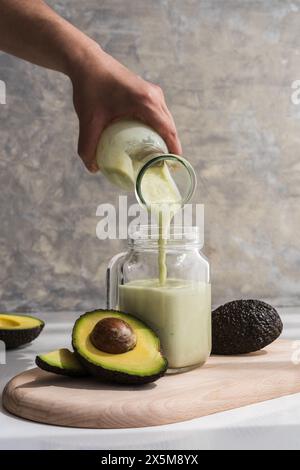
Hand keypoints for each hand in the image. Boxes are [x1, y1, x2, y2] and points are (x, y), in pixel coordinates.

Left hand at [70, 45, 181, 172]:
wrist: (87, 62)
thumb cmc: (89, 88)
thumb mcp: (88, 120)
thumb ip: (88, 145)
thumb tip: (93, 168)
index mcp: (146, 102)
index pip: (167, 130)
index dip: (173, 150)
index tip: (172, 167)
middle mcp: (154, 96)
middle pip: (169, 128)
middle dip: (169, 148)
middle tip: (162, 168)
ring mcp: (153, 93)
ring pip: (166, 121)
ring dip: (165, 138)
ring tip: (158, 158)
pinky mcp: (149, 92)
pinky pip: (159, 115)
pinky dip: (158, 129)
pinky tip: (150, 142)